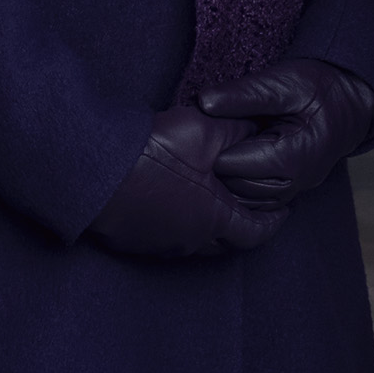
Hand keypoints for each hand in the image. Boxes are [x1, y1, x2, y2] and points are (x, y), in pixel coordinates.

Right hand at [88, 106, 288, 259]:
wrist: (92, 166)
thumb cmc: (153, 152)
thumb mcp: (205, 131)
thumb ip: (237, 131)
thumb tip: (258, 128)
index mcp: (214, 218)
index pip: (255, 233)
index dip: (272, 223)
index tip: (281, 212)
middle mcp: (189, 240)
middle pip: (225, 242)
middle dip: (241, 226)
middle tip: (248, 207)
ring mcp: (158, 244)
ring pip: (193, 242)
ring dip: (206, 226)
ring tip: (210, 202)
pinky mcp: (131, 241)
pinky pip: (163, 239)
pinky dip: (176, 225)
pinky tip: (171, 203)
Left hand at [196, 58, 373, 205]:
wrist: (352, 102)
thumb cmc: (320, 89)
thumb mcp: (283, 82)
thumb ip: (243, 94)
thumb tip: (203, 102)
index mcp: (293, 155)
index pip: (234, 165)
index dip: (216, 146)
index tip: (209, 128)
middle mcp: (295, 180)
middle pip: (237, 188)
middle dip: (219, 166)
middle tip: (209, 139)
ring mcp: (295, 189)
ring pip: (247, 202)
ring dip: (229, 180)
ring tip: (221, 151)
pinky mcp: (291, 190)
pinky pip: (260, 203)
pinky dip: (243, 189)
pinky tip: (235, 166)